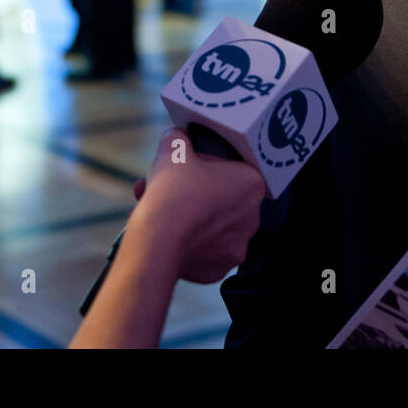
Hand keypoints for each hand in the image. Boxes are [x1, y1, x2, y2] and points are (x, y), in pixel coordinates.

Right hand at [128, 127, 266, 284]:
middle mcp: (252, 218)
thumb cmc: (172, 191)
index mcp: (252, 184)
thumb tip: (177, 137)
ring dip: (187, 216)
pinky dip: (186, 243)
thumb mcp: (173, 149)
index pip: (233, 168)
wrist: (157, 239)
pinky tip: (164, 233)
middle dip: (194, 192)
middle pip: (221, 198)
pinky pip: (202, 251)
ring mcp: (236, 247)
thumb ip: (179, 138)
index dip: (207, 165)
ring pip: (210, 226)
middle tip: (169, 187)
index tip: (188, 167)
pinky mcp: (218, 270)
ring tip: (156, 208)